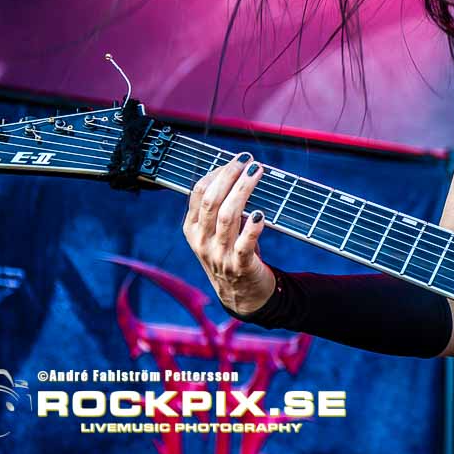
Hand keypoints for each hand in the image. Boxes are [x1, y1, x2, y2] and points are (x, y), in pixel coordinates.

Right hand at [182, 153, 275, 315]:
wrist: (241, 294)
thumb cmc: (230, 253)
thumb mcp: (215, 232)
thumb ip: (219, 207)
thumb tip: (238, 171)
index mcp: (192, 229)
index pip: (198, 193)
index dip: (217, 172)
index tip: (235, 159)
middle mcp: (202, 241)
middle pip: (211, 201)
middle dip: (229, 176)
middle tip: (247, 161)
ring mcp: (219, 255)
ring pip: (227, 217)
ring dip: (243, 191)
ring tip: (257, 173)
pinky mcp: (240, 266)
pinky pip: (244, 244)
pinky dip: (253, 228)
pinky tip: (261, 214)